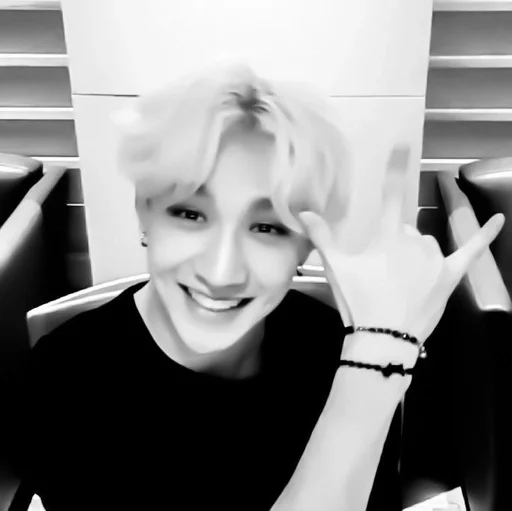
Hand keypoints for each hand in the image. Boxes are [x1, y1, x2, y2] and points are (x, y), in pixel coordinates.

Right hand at [299, 147, 504, 345]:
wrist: (383, 337)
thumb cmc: (358, 300)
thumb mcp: (335, 268)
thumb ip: (321, 236)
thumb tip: (303, 212)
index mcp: (387, 235)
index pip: (391, 196)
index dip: (396, 169)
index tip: (403, 143)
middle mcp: (414, 239)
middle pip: (405, 229)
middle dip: (393, 243)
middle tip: (379, 272)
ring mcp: (434, 257)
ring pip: (425, 243)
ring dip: (414, 253)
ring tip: (398, 281)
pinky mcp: (449, 275)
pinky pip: (470, 251)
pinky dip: (485, 235)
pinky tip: (499, 220)